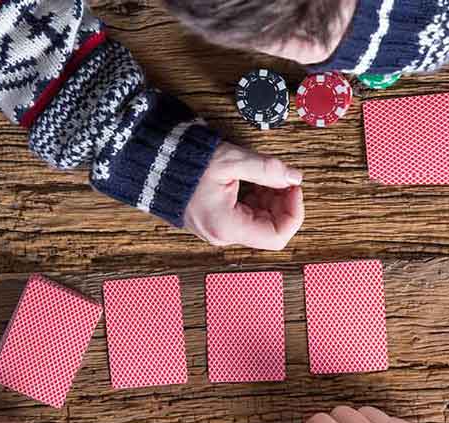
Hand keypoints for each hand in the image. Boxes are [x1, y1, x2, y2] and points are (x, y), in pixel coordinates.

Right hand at [184, 142, 303, 249]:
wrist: (154, 164)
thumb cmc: (184, 164)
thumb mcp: (231, 161)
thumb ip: (266, 169)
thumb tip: (293, 177)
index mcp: (227, 226)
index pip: (277, 237)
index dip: (293, 213)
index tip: (294, 189)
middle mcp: (222, 235)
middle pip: (270, 229)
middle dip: (282, 202)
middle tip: (283, 177)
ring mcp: (219, 230)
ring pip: (259, 222)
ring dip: (270, 199)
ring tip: (265, 175)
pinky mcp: (217, 221)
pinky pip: (246, 216)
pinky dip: (256, 198)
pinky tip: (253, 180)